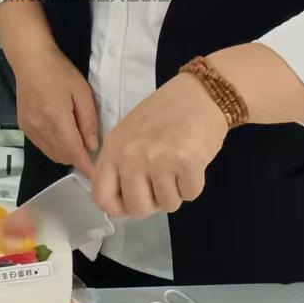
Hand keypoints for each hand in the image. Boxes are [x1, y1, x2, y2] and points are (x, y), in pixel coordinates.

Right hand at [10, 43, 98, 179]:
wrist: (30, 61)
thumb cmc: (60, 72)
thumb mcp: (82, 92)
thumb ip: (88, 120)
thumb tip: (92, 146)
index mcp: (58, 119)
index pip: (74, 152)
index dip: (85, 167)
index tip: (97, 176)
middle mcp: (41, 128)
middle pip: (62, 156)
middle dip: (77, 159)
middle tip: (90, 151)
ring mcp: (30, 129)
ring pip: (51, 154)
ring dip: (65, 154)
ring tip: (77, 143)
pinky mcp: (24, 126)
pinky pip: (42, 146)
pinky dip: (53, 147)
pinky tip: (60, 135)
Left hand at [94, 71, 225, 219]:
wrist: (200, 93)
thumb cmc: (165, 113)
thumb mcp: (129, 133)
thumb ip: (120, 164)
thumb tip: (122, 204)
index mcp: (114, 148)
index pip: (102, 197)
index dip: (119, 208)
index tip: (132, 202)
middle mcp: (132, 156)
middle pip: (138, 209)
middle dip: (154, 203)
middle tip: (162, 183)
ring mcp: (159, 160)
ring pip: (168, 205)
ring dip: (176, 192)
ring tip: (178, 167)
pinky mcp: (187, 163)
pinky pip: (190, 195)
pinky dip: (193, 184)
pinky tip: (192, 163)